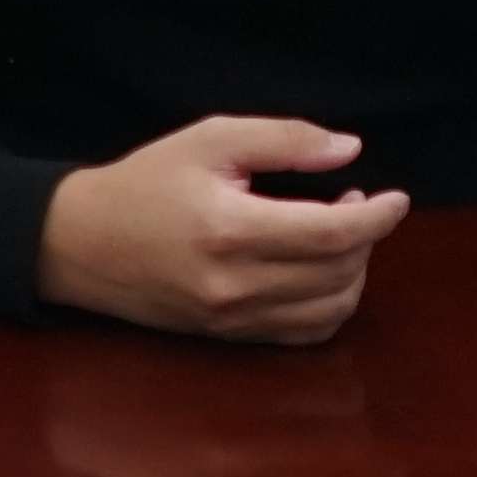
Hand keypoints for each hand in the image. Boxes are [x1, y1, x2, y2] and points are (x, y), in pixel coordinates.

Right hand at [35, 116, 409, 344]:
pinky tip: (321, 274)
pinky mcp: (229, 338)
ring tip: (339, 235)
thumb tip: (349, 150)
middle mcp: (235, 284)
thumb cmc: (145, 183)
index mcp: (230, 229)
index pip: (332, 233)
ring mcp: (232, 319)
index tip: (396, 198)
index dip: (377, 217)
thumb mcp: (209, 139)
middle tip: (356, 202)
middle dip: (365, 238)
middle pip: (338, 273)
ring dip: (353, 273)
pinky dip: (329, 307)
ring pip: (329, 311)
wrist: (80, 244)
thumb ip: (284, 138)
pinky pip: (303, 335)